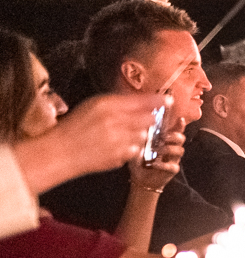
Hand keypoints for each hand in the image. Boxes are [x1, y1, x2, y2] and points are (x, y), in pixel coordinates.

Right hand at [52, 92, 167, 173]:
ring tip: (120, 135)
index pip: (141, 101)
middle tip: (140, 121)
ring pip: (143, 136)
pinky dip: (130, 148)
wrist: (62, 151)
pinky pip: (135, 150)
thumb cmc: (76, 126)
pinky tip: (115, 146)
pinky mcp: (120, 156)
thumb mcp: (93, 105)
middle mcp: (115, 121)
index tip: (169, 100)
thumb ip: (118, 103)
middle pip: (148, 119)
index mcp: (107, 105)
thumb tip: (143, 101)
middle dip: (148, 120)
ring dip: (137, 135)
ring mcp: (119, 141)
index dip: (158, 101)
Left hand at [130, 129, 183, 189]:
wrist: (140, 178)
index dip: (179, 125)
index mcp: (164, 141)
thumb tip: (142, 126)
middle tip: (164, 137)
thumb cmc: (139, 160)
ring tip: (156, 151)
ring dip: (168, 149)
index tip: (180, 119)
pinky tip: (155, 164)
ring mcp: (173, 159)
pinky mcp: (172, 170)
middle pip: (181, 139)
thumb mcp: (137, 146)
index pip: (175, 130)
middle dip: (175, 136)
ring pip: (180, 151)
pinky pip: (173, 166)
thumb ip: (141, 136)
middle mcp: (171, 149)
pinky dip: (164, 164)